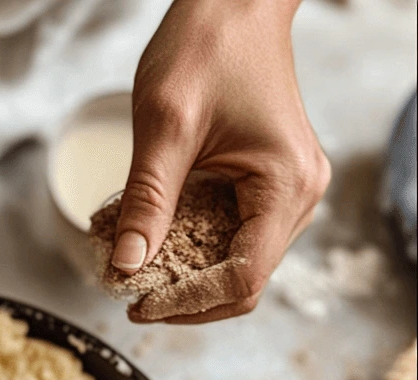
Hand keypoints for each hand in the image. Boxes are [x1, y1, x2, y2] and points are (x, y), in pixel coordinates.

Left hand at [110, 0, 329, 323]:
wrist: (233, 2)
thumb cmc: (208, 47)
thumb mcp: (165, 128)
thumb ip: (147, 202)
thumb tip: (126, 268)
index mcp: (285, 186)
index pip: (242, 277)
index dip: (188, 303)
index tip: (137, 305)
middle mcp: (297, 196)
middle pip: (243, 281)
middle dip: (185, 296)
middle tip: (131, 297)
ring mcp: (286, 193)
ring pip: (237, 264)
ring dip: (187, 277)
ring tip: (137, 271)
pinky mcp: (267, 186)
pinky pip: (232, 237)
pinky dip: (192, 250)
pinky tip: (156, 245)